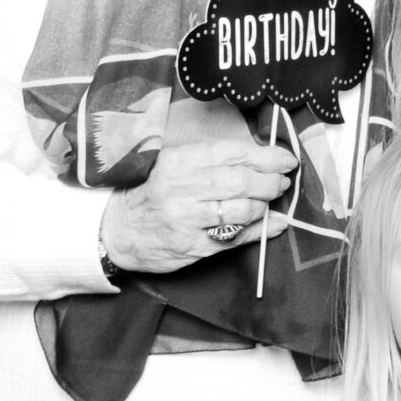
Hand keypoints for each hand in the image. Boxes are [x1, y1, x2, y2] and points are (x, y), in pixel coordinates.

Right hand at [101, 136, 298, 274]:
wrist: (115, 230)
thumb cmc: (150, 192)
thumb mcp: (171, 163)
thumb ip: (210, 159)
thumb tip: (260, 157)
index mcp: (180, 161)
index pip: (233, 153)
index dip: (266, 156)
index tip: (285, 159)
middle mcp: (183, 189)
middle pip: (241, 181)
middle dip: (270, 181)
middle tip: (282, 181)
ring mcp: (188, 220)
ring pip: (242, 210)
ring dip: (265, 205)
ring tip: (270, 201)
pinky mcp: (193, 246)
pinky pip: (236, 238)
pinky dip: (261, 230)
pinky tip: (274, 224)